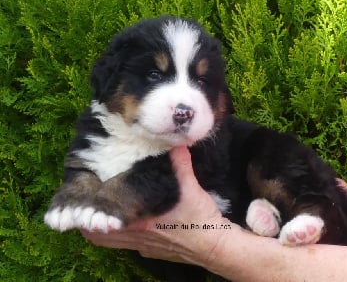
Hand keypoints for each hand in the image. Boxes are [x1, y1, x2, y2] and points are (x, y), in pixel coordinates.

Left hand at [81, 146, 232, 266]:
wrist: (214, 246)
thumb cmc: (200, 218)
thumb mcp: (191, 188)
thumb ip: (181, 165)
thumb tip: (177, 142)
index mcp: (141, 222)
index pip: (104, 221)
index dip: (88, 214)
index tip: (82, 201)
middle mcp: (137, 238)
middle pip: (99, 236)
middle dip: (88, 223)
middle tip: (86, 206)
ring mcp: (143, 248)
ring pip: (111, 243)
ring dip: (102, 231)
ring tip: (99, 215)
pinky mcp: (151, 253)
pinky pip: (127, 246)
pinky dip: (120, 236)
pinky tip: (128, 225)